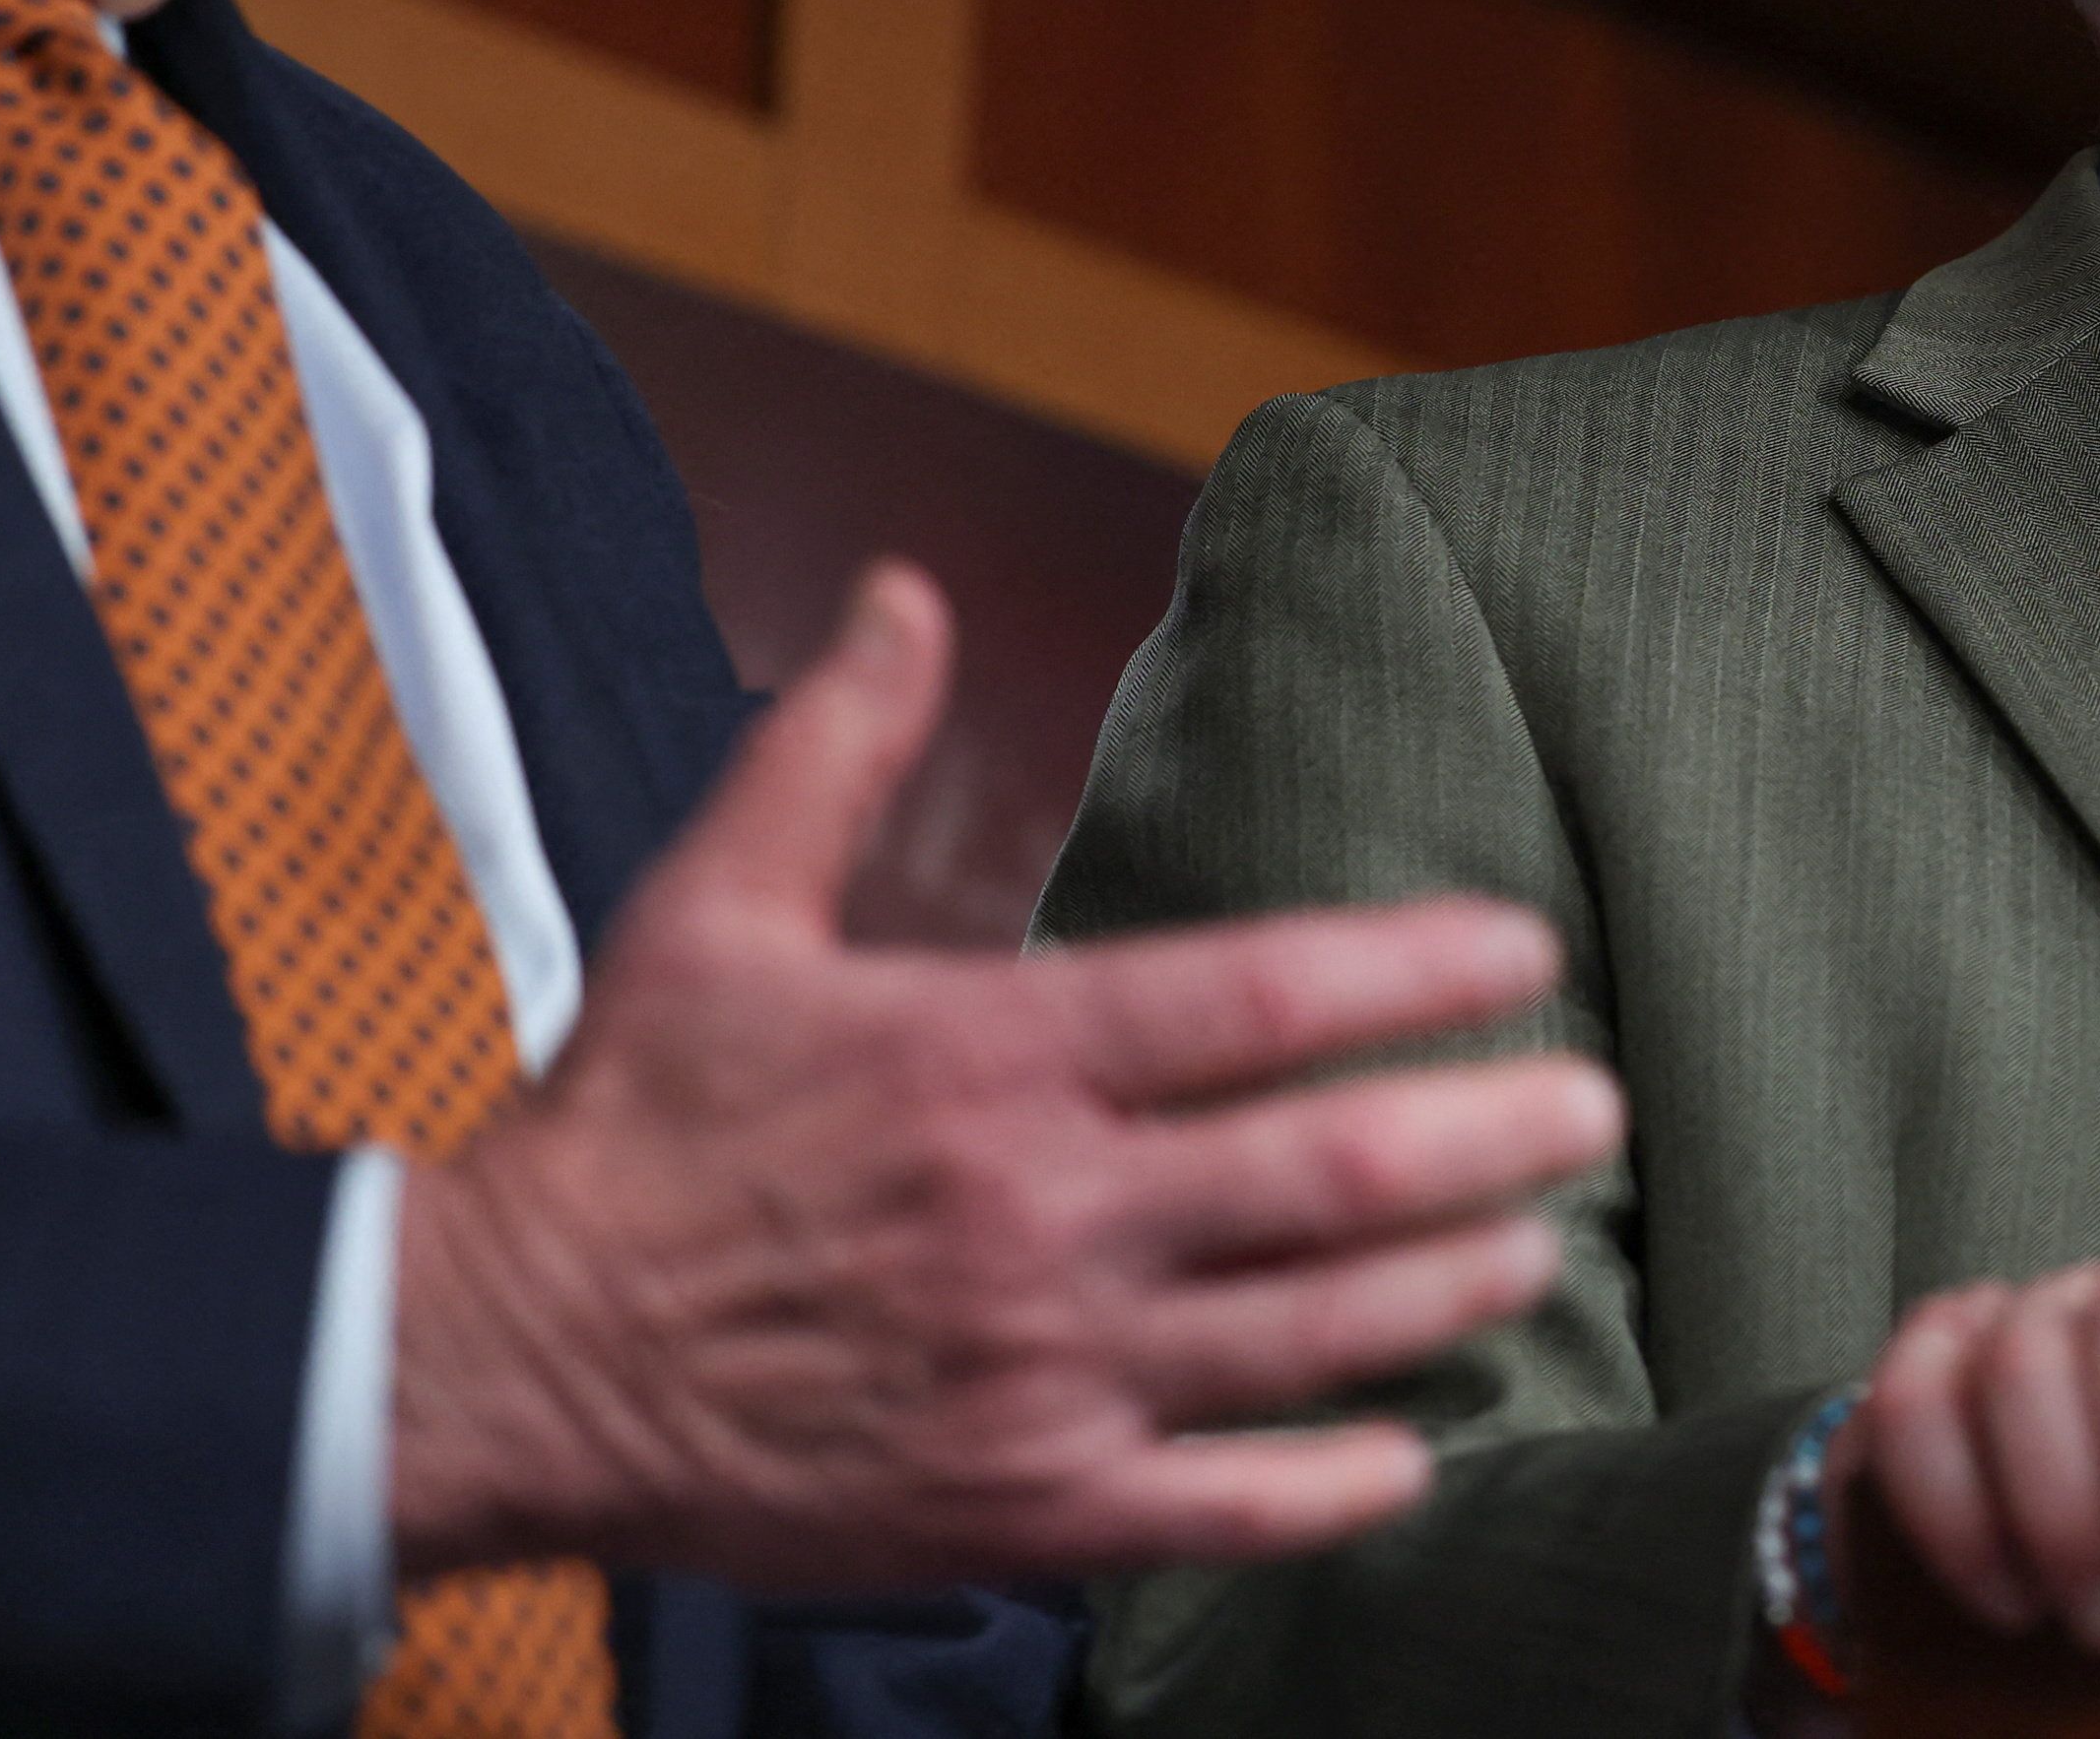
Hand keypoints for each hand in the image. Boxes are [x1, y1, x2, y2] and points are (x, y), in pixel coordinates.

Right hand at [388, 560, 1622, 1585]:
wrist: (502, 1360)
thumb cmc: (627, 1131)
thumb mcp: (714, 904)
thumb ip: (835, 743)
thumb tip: (904, 590)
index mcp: (988, 1055)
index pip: (1260, 996)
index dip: (1417, 969)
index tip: (1522, 947)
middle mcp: (1040, 1214)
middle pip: (1328, 1174)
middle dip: (1489, 1137)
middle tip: (1597, 1108)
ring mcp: (1040, 1373)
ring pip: (1305, 1337)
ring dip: (1446, 1288)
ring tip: (1535, 1248)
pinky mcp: (1017, 1506)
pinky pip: (1217, 1508)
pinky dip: (1333, 1486)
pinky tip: (1413, 1454)